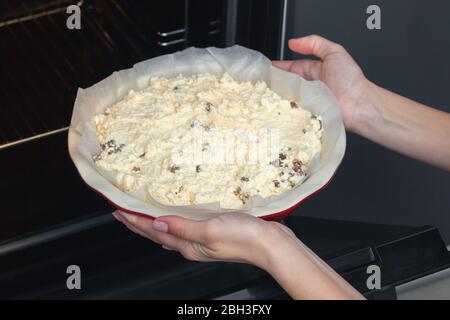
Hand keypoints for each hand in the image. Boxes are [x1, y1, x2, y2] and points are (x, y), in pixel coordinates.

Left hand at [112, 211, 297, 268]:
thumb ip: (182, 227)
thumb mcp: (209, 231)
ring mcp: (202, 240)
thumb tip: (156, 223)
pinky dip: (173, 220)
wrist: (269, 244)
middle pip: (157, 234)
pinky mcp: (213, 233)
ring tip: (141, 213)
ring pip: (170, 230)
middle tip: (122, 212)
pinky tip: (174, 218)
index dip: (134, 221)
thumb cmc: (243, 238)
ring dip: (153, 222)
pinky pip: (185, 226)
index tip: (118, 210)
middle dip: (138, 223)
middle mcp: (191, 245)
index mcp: (187, 245)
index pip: (153, 232)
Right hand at [273, 35, 367, 131]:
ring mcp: (307, 102)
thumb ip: (314, 44)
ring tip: (265, 93)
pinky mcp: (306, 115)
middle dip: (274, 82)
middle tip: (261, 81)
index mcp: (315, 71)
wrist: (358, 105)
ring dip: (277, 96)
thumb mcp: (334, 52)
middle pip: (287, 83)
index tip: (266, 67)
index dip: (279, 66)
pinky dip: (284, 109)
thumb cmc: (350, 80)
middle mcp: (310, 87)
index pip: (292, 67)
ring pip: (287, 98)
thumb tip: (293, 42)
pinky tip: (276, 106)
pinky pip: (292, 112)